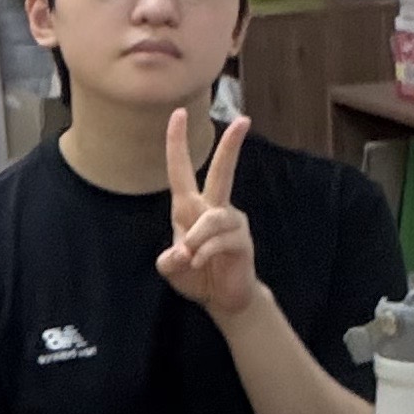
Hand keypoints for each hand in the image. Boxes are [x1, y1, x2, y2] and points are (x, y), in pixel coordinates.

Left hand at [157, 110, 263, 320]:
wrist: (223, 299)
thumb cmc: (196, 276)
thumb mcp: (171, 268)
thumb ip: (169, 260)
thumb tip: (181, 253)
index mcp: (190, 208)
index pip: (181, 170)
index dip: (177, 143)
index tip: (178, 113)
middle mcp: (213, 209)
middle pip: (222, 172)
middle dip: (231, 147)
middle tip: (243, 120)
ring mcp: (231, 223)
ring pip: (212, 218)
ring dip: (196, 239)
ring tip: (190, 259)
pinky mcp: (241, 240)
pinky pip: (220, 240)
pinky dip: (205, 253)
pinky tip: (200, 264)